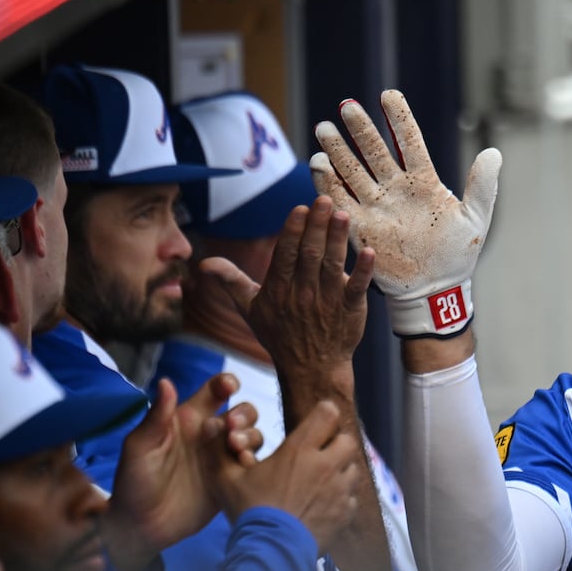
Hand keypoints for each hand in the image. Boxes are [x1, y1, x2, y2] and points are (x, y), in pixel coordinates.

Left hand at [106, 375, 261, 570]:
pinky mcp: (231, 480)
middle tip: (231, 427)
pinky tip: (244, 465)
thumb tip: (166, 381)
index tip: (230, 387)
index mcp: (187, 420)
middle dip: (244, 414)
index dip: (226, 383)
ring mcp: (222, 458)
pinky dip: (254, 459)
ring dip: (250, 436)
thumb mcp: (140, 447)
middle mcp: (209, 435)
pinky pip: (252, 464)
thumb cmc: (134, 482)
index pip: (214, 392)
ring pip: (251, 436)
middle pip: (242, 412)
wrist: (141, 526)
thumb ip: (156, 417)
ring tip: (235, 447)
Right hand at [202, 196, 374, 377]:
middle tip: (325, 201)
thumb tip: (202, 263)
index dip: (293, 232)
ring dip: (338, 240)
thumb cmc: (279, 335)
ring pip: (333, 266)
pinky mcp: (350, 310)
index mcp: (278, 290)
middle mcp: (303, 294)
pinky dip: (363, 271)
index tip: (300, 209)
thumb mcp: (249, 309)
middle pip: (311, 255)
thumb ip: (230, 281)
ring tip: (343, 216)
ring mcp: (328, 302)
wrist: (311, 369)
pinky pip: (357, 288)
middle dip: (317, 227)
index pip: (286, 256)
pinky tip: (369, 252)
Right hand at [212, 400, 360, 550]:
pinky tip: (324, 504)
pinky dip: (342, 497)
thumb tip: (214, 425)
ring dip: (340, 470)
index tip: (315, 422)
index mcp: (300, 450)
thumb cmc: (249, 512)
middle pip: (346, 439)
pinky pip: (352, 496)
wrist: (270, 552)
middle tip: (318, 454)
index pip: (327, 413)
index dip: (322, 414)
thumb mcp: (226, 479)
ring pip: (352, 468)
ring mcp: (340, 489)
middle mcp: (326, 465)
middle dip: (335, 443)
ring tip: (321, 480)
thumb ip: (219, 450)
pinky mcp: (346, 512)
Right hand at [310, 90, 500, 337]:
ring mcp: (376, 205)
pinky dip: (327, 182)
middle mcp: (396, 188)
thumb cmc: (458, 254)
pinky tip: (317, 164)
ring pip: (352, 170)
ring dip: (338, 150)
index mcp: (424, 181)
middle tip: (347, 106)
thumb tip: (493, 152)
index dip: (399, 118)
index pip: (409, 141)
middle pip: (375, 151)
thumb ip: (483, 186)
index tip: (388, 95)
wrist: (437, 290)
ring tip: (324, 128)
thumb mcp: (476, 218)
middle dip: (360, 129)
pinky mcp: (360, 226)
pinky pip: (340, 200)